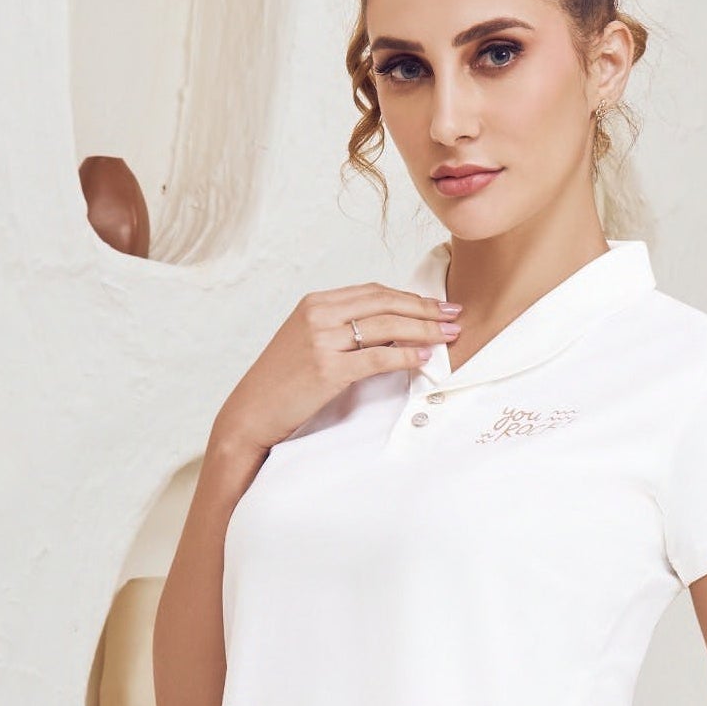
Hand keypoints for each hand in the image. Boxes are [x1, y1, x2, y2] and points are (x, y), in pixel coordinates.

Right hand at [212, 285, 460, 453]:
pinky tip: (424, 358)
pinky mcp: (327, 368)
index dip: (410, 297)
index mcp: (316, 303)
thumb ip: (342, 331)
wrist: (251, 413)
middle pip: (385, 304)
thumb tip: (389, 333)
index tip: (438, 306)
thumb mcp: (309, 344)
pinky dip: (405, 357)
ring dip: (423, 330)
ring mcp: (322, 340)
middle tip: (454, 317)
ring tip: (448, 337)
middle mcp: (319, 314)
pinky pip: (377, 358)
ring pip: (386, 327)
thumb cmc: (282, 385)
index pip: (374, 292)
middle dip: (425, 309)